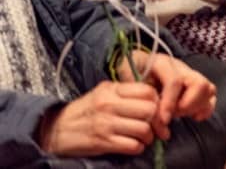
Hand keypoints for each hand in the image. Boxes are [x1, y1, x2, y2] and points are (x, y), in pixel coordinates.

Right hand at [37, 81, 159, 157]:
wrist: (55, 129)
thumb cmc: (84, 111)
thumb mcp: (103, 94)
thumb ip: (126, 93)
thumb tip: (154, 99)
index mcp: (112, 89)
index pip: (148, 91)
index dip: (158, 101)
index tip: (158, 109)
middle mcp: (110, 104)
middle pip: (149, 110)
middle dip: (156, 120)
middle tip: (155, 126)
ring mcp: (106, 124)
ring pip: (143, 129)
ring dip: (148, 136)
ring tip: (145, 138)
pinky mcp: (102, 142)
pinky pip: (132, 145)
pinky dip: (138, 147)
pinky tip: (134, 145)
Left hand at [115, 51, 216, 140]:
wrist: (136, 62)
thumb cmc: (131, 71)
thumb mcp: (128, 79)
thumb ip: (139, 94)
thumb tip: (151, 114)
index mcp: (163, 63)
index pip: (175, 81)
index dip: (170, 102)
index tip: (164, 120)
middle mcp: (181, 67)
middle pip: (199, 83)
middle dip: (187, 105)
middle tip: (172, 115)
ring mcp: (191, 74)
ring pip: (208, 88)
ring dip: (197, 106)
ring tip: (180, 114)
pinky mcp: (197, 83)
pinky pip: (212, 95)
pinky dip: (206, 108)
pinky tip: (194, 116)